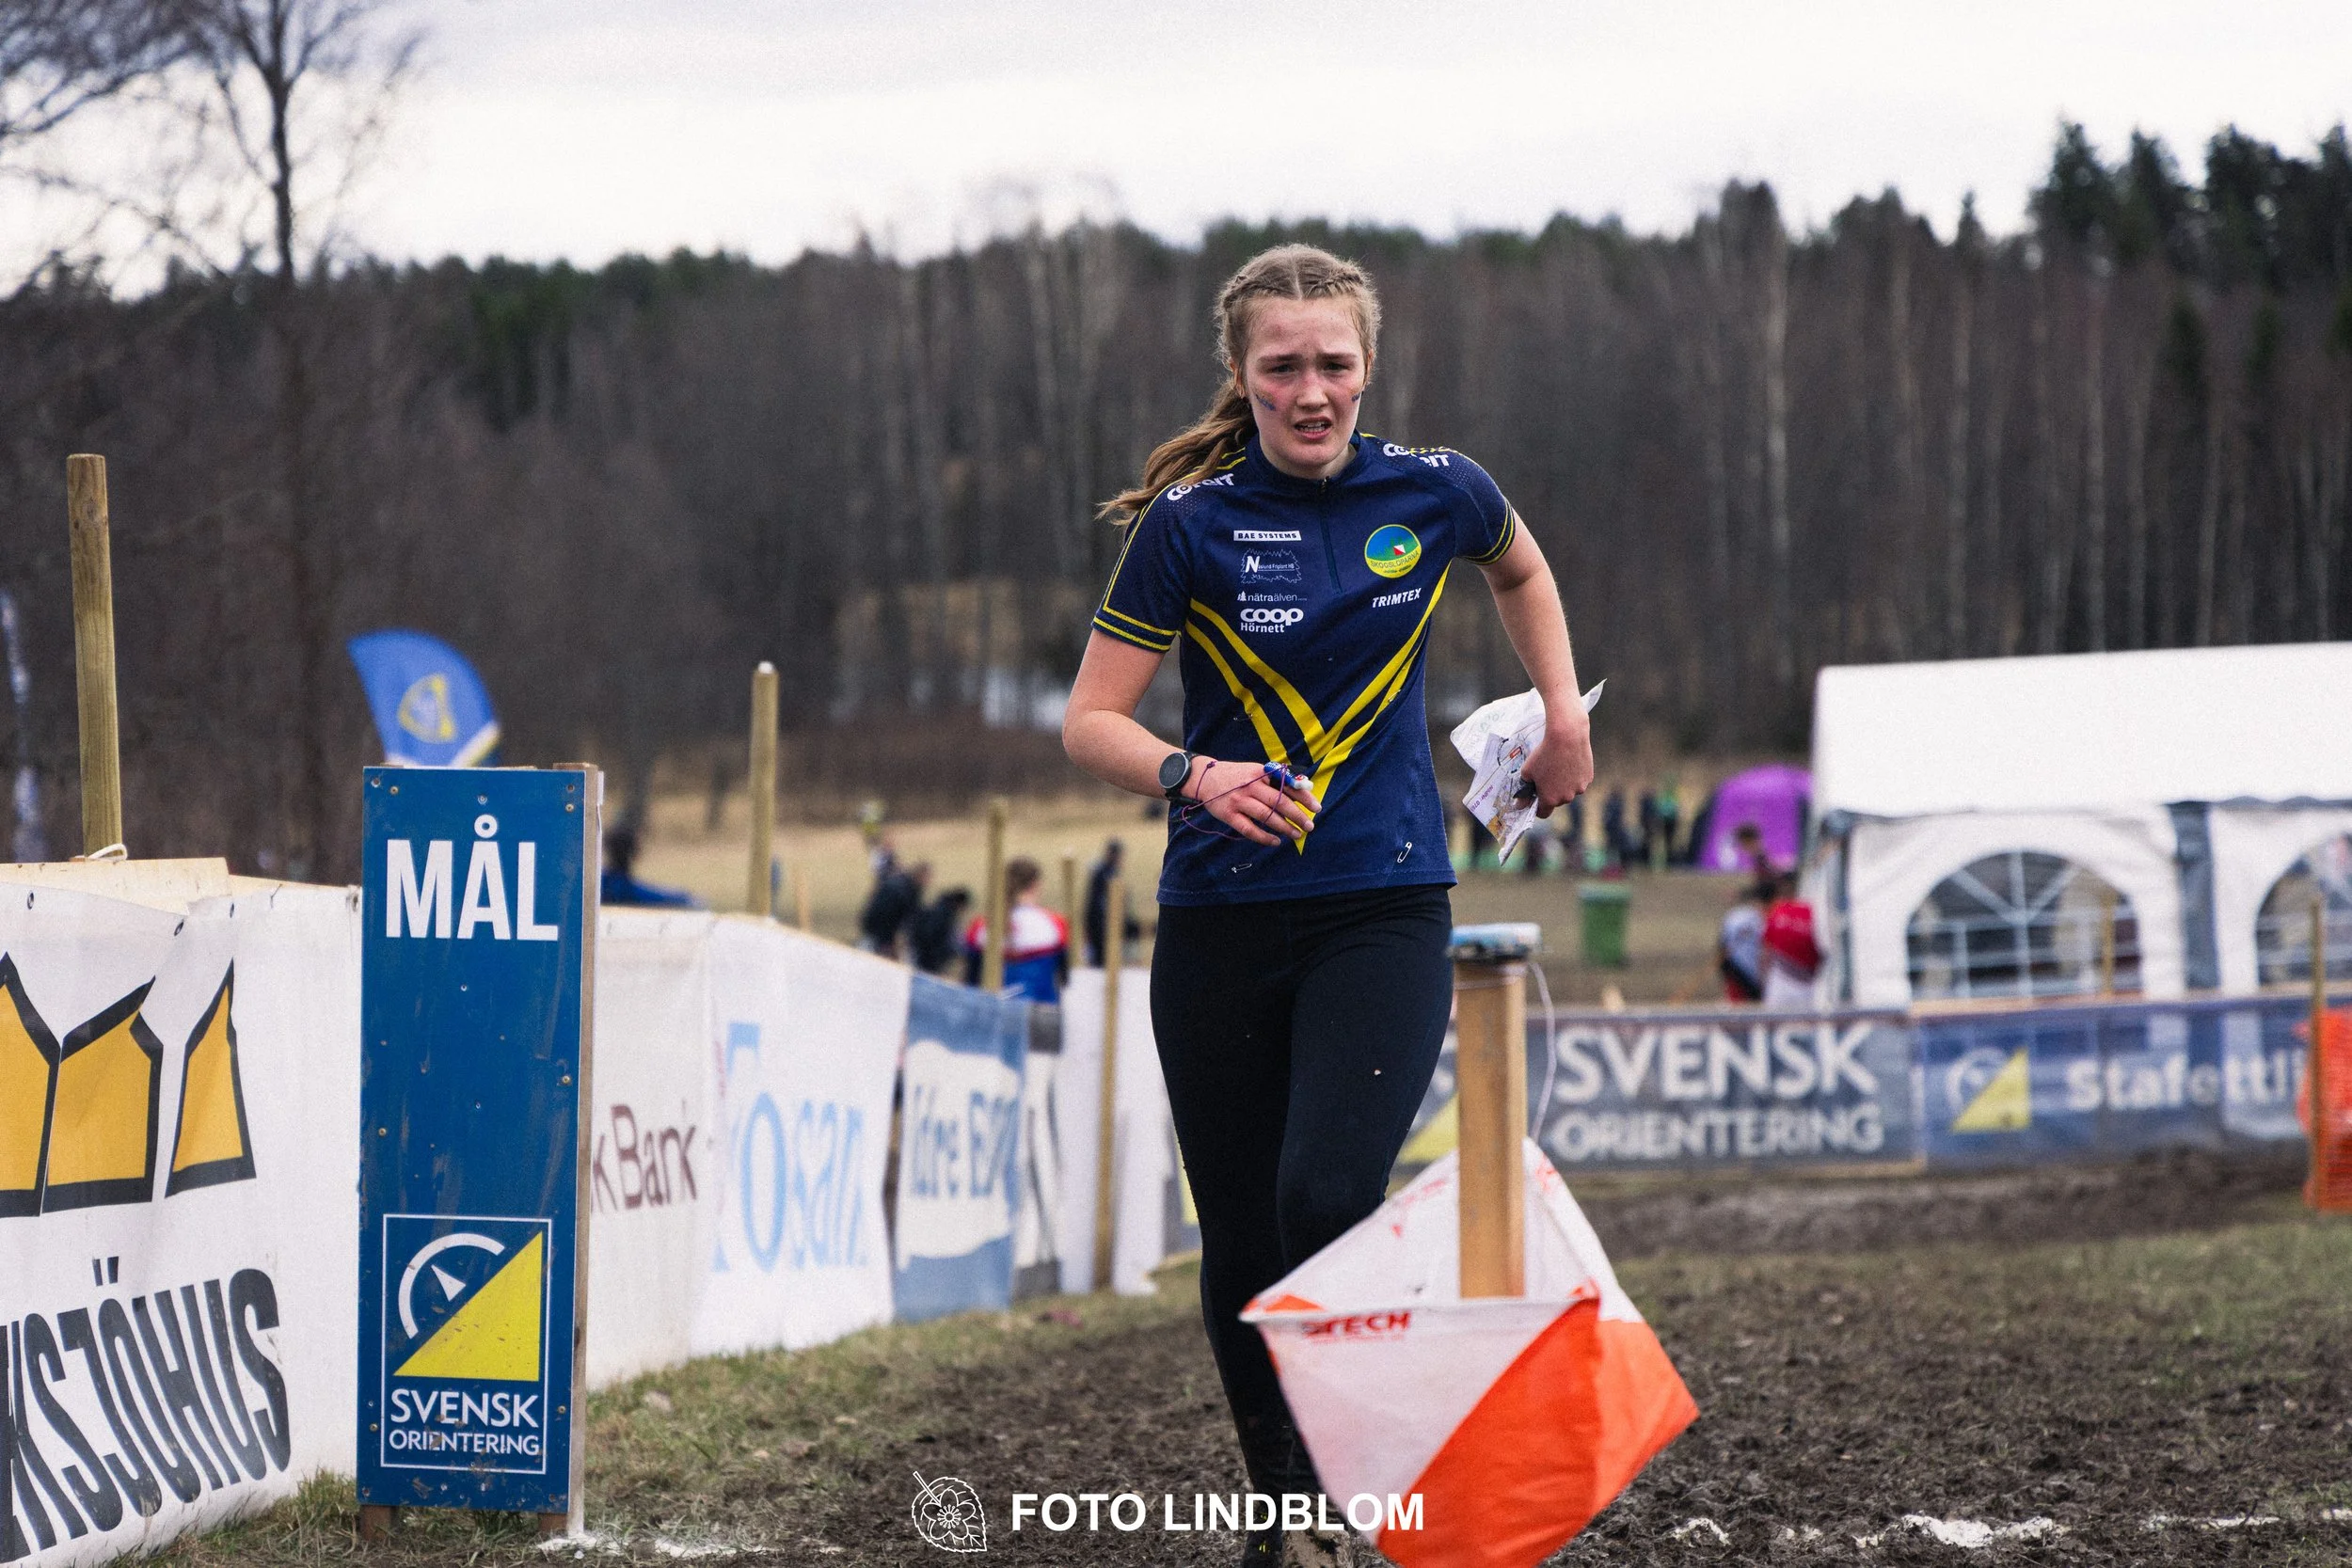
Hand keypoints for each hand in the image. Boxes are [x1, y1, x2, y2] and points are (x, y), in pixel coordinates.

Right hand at [1190, 759, 1319, 846]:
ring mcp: (1238, 801)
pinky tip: (1275, 841)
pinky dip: (1263, 837)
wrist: (1203, 777)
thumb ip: (1276, 779)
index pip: (1286, 785)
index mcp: (1260, 773)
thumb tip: (1304, 789)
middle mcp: (1250, 786)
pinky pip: (1249, 829)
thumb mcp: (1255, 771)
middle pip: (1279, 802)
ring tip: (1296, 834)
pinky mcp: (1228, 815)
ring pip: (1266, 816)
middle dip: (1297, 815)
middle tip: (1309, 826)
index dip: (1303, 797)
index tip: (1317, 808)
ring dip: (1284, 827)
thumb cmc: (1236, 775)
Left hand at [1522, 707, 1594, 817]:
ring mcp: (1579, 788)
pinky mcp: (1588, 777)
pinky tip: (1569, 761)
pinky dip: (1574, 775)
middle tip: (1546, 775)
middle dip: (1551, 792)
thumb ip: (1524, 791)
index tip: (1535, 797)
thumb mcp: (1527, 772)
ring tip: (1558, 766)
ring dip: (1564, 784)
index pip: (1543, 813)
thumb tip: (1520, 804)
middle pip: (1557, 800)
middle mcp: (1566, 797)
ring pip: (1570, 790)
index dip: (1538, 807)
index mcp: (1550, 799)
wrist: (1567, 736)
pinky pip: (1579, 780)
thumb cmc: (1544, 754)